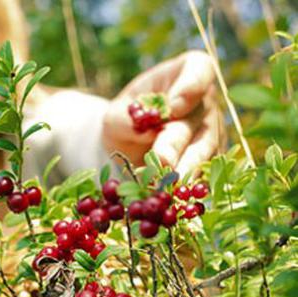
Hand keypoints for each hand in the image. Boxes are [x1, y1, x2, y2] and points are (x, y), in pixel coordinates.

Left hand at [102, 50, 225, 176]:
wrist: (129, 143)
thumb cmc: (125, 118)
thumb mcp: (115, 114)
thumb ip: (125, 119)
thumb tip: (145, 130)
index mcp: (184, 74)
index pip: (199, 69)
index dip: (191, 86)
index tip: (174, 106)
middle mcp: (204, 102)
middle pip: (198, 119)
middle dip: (178, 142)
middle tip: (162, 160)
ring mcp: (211, 132)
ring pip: (204, 150)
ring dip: (185, 169)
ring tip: (166, 185)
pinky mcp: (209, 160)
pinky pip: (204, 173)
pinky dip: (186, 185)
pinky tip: (172, 196)